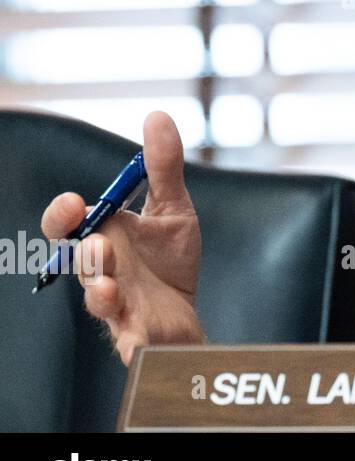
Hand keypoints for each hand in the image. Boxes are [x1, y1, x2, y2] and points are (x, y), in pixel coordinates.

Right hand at [40, 111, 204, 365]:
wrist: (187, 310)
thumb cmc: (169, 261)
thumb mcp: (173, 208)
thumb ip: (163, 167)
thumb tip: (157, 116)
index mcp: (103, 238)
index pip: (66, 225)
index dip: (61, 215)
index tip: (74, 204)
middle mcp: (103, 271)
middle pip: (79, 263)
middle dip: (85, 253)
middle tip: (98, 244)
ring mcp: (118, 303)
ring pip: (98, 300)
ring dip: (100, 292)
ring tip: (110, 285)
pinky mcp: (137, 333)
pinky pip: (127, 340)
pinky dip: (129, 343)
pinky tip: (135, 344)